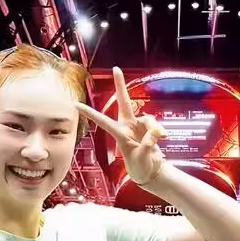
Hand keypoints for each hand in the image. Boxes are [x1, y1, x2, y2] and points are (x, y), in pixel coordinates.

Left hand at [74, 67, 166, 185]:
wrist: (152, 171)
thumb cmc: (140, 167)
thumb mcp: (141, 157)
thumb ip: (148, 144)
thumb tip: (156, 132)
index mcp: (119, 134)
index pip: (102, 121)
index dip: (90, 113)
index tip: (76, 104)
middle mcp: (128, 126)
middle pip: (124, 102)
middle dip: (121, 85)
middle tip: (116, 69)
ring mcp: (140, 126)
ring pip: (149, 119)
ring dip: (154, 128)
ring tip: (160, 139)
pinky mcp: (151, 129)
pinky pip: (157, 125)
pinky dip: (161, 131)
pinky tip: (164, 138)